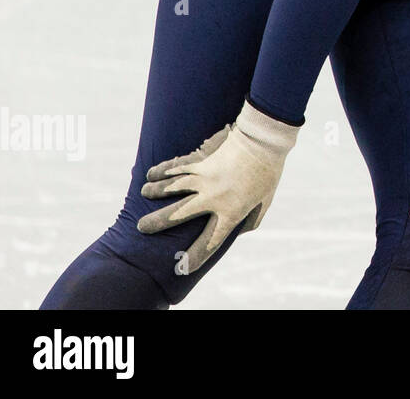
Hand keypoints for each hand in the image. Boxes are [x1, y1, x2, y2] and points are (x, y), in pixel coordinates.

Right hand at [137, 100, 299, 275]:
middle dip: (158, 222)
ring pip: (172, 188)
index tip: (182, 269)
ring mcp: (204, 178)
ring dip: (155, 191)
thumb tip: (235, 234)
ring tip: (144, 193)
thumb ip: (250, 221)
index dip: (195, 257)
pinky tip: (150, 174)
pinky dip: (162, 171)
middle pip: (178, 215)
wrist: (265, 140)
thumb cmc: (268, 173)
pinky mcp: (201, 160)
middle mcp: (213, 198)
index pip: (210, 242)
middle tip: (141, 228)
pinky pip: (176, 167)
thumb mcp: (265, 201)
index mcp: (231, 212)